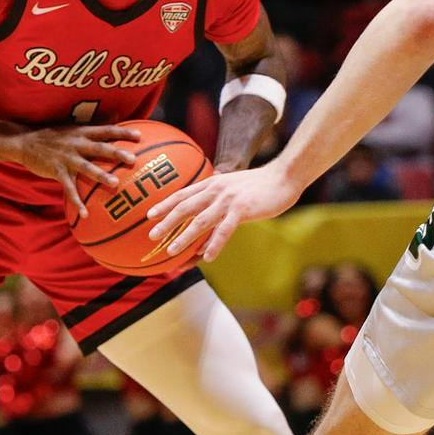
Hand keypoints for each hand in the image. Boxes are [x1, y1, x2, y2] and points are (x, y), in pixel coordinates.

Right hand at [12, 124, 140, 220]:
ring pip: (87, 167)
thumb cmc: (52, 136)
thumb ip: (93, 128)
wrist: (25, 142)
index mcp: (82, 133)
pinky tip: (85, 214)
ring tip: (115, 184)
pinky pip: (69, 188)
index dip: (122, 133)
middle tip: (133, 159)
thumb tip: (116, 119)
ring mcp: (67, 158)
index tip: (139, 136)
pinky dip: (77, 201)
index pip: (106, 130)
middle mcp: (76, 144)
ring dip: (101, 176)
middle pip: (99, 148)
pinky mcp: (57, 171)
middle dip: (116, 154)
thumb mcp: (72, 128)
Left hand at [145, 162, 301, 262]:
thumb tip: (207, 215)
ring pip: (200, 221)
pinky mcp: (243, 210)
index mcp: (212, 183)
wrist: (284, 177)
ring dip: (184, 237)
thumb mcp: (233, 187)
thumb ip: (218, 199)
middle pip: (185, 207)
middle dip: (166, 222)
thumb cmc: (259, 185)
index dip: (165, 204)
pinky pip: (224, 230)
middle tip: (152, 235)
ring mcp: (228, 200)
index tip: (149, 215)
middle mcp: (216, 190)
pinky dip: (214, 244)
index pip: (182, 194)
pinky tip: (207, 258)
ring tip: (171, 251)